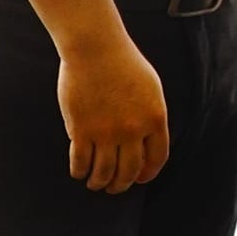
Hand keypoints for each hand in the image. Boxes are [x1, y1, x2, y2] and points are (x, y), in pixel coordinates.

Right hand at [57, 35, 168, 193]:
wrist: (96, 48)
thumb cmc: (123, 63)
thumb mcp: (151, 88)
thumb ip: (151, 115)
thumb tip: (147, 141)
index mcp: (155, 118)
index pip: (157, 159)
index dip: (147, 174)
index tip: (139, 178)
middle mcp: (133, 130)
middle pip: (129, 171)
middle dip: (121, 185)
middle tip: (114, 187)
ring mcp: (106, 132)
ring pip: (104, 173)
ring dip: (99, 183)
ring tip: (95, 183)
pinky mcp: (81, 130)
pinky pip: (80, 163)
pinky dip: (80, 172)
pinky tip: (79, 172)